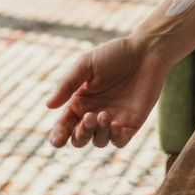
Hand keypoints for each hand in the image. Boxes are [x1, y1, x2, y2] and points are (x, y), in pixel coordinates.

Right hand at [45, 36, 168, 148]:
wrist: (146, 52)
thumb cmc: (114, 54)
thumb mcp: (86, 64)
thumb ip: (67, 84)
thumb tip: (49, 106)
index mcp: (79, 102)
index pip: (64, 125)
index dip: (58, 136)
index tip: (56, 141)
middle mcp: (94, 114)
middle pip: (79, 139)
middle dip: (80, 134)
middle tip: (89, 117)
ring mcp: (113, 121)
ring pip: (99, 141)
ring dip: (98, 133)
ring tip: (104, 114)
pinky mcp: (131, 124)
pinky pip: (119, 141)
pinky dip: (115, 138)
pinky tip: (115, 124)